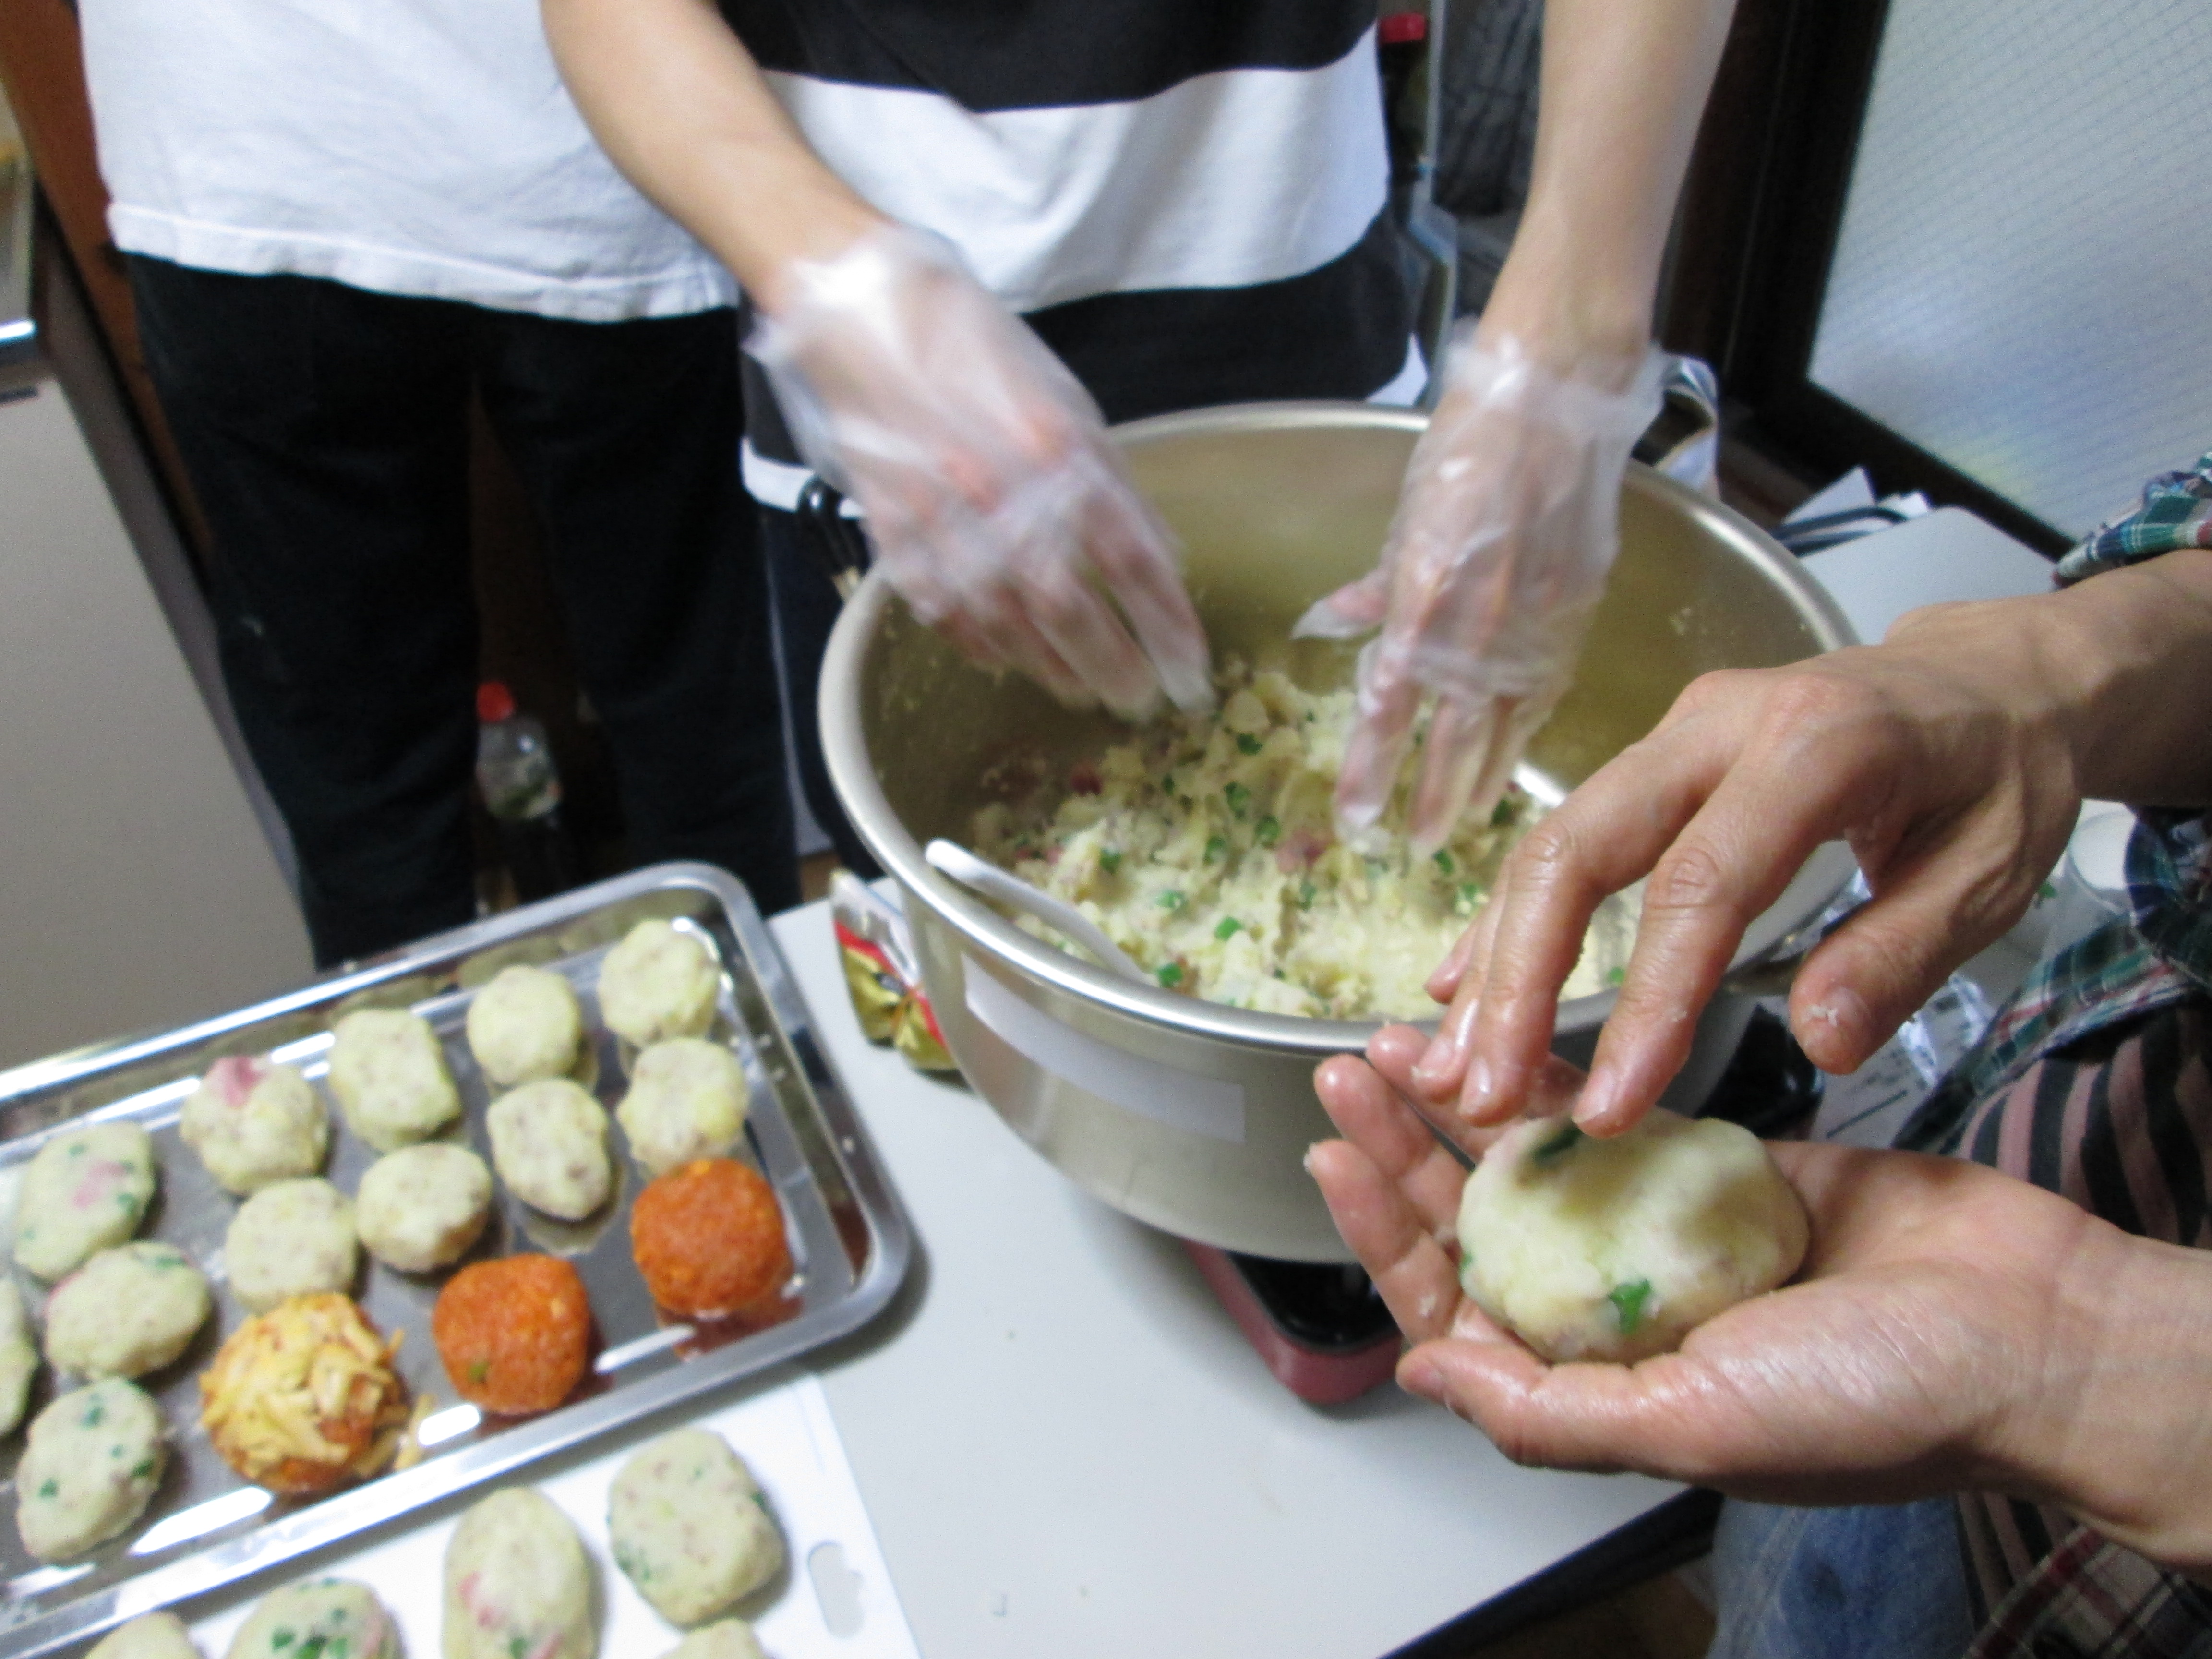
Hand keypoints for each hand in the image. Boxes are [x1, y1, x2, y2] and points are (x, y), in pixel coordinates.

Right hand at [751, 225, 1210, 719]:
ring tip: (1082, 691)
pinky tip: (1006, 661)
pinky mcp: (893, 529)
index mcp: (1059, 451)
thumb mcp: (1064, 400)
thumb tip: (1155, 556)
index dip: (1168, 623)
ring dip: (1051, 667)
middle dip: (1113, 664)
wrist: (862, 308)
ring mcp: (942, 517)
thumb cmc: (973, 346)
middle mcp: (1005, 494)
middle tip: (1139, 699)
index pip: (1134, 560)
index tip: (1191, 665)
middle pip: (1072, 609)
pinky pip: (942, 607)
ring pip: (1006, 621)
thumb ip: (1109, 479)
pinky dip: (979, 643)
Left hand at [1295, 326, 1662, 850]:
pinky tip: (1514, 758)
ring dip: (1482, 779)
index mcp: (1424, 594)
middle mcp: (1479, 622)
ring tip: (1465, 823)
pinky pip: (1546, 688)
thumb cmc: (1473, 440)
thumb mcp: (1408, 512)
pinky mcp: (1577, 611)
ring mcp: (1534, 622)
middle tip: (1418, 846)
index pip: (1389, 705)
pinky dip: (1527, 730)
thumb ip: (1377, 583)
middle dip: (1431, 796)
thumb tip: (1335, 624)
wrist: (1558, 393)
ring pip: (1505, 725)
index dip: (1372, 767)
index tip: (1357, 815)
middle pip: (1451, 734)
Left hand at [1307, 1032, 2211, 1571]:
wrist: (2025, 1331)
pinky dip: (1558, 1085)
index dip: (1387, 1237)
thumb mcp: (1698, 1429)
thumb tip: (1426, 1377)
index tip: (1336, 1160)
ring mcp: (1664, 1237)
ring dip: (1464, 1105)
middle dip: (1403, 1152)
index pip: (1455, 1309)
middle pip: (1476, 1225)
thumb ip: (1552, 1412)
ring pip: (1533, 1165)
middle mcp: (1618, 1311)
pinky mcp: (1716, 1173)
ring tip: (1401, 1044)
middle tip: (1348, 1075)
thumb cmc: (1880, 1402)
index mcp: (1598, 1383)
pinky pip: (1614, 1123)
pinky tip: (1507, 1045)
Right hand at [1408, 599, 2088, 1135]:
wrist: (1996, 676)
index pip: (1702, 884)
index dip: (1647, 1001)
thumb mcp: (1995, 871)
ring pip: (1554, 842)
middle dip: (1520, 979)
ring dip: (1497, 960)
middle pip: (1582, 848)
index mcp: (1817, 747)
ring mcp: (1678, 733)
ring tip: (1457, 1069)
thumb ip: (1901, 954)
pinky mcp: (1659, 755)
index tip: (1611, 1107)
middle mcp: (1720, 724)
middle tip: (1484, 1093)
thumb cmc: (2005, 774)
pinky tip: (1462, 988)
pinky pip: (1565, 835)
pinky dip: (1509, 917)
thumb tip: (1818, 1043)